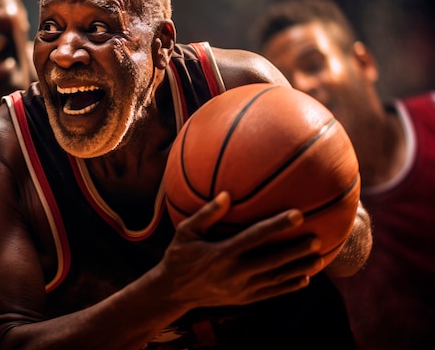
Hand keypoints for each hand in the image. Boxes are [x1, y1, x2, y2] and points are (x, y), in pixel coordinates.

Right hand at [159, 192, 323, 308]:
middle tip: (317, 239)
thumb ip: (207, 214)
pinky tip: (304, 279)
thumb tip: (227, 194)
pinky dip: (288, 286)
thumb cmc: (179, 256)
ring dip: (299, 269)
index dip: (277, 226)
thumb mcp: (185, 232)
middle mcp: (235, 272)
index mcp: (223, 253)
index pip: (256, 237)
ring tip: (320, 259)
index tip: (297, 215)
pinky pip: (271, 293)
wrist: (173, 292)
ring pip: (276, 279)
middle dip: (295, 251)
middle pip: (273, 261)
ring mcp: (241, 288)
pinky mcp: (243, 299)